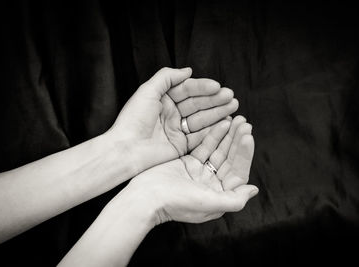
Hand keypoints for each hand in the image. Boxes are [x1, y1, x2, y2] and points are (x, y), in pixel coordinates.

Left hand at [104, 67, 237, 173]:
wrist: (125, 149)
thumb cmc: (133, 119)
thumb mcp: (147, 91)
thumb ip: (167, 77)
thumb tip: (188, 70)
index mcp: (163, 99)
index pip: (187, 90)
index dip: (203, 88)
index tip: (218, 87)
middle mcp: (171, 114)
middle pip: (197, 104)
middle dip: (215, 101)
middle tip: (231, 98)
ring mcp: (177, 130)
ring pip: (201, 119)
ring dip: (217, 113)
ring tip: (233, 108)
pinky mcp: (180, 146)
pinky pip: (199, 137)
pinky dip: (212, 131)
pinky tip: (225, 124)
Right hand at [127, 116, 256, 224]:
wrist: (144, 198)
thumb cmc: (175, 203)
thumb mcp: (208, 203)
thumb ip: (234, 199)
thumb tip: (253, 189)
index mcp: (219, 196)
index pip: (238, 172)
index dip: (244, 154)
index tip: (247, 136)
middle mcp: (212, 184)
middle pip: (229, 159)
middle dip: (237, 141)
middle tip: (244, 122)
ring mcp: (200, 173)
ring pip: (218, 151)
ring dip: (227, 135)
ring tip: (236, 119)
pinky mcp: (188, 163)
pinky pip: (204, 146)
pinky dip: (212, 135)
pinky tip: (221, 123)